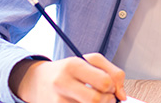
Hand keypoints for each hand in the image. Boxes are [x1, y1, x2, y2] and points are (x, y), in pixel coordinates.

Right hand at [9, 53, 125, 102]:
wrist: (37, 81)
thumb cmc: (69, 70)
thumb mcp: (90, 61)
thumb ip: (113, 72)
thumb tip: (122, 96)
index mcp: (73, 65)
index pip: (104, 82)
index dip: (113, 87)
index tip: (110, 88)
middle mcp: (62, 82)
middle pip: (96, 100)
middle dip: (108, 101)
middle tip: (106, 97)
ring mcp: (56, 100)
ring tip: (95, 101)